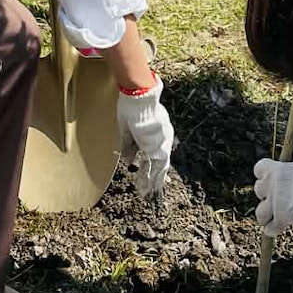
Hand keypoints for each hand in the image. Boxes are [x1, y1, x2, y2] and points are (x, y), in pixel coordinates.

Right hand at [117, 76, 173, 197]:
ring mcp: (161, 144)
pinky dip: (149, 179)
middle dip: (157, 178)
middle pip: (161, 163)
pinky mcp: (155, 147)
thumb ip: (130, 146)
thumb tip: (130, 160)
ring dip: (152, 182)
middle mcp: (163, 140)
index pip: (158, 154)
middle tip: (155, 192)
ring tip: (148, 194)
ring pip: (158, 168)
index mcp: (159, 134)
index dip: (156, 167)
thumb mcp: (128, 129)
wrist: (139, 97)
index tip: (155, 177)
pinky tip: (146, 188)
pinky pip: (154, 168)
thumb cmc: (132, 107)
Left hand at [253, 157, 292, 235]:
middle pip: (258, 190)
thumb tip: (292, 173)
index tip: (271, 178)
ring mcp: (275, 203)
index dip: (264, 175)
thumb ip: (291, 172)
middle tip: (277, 198)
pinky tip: (278, 228)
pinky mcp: (282, 218)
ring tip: (273, 216)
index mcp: (276, 170)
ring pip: (260, 213)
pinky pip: (271, 228)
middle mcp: (272, 185)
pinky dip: (273, 229)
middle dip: (267, 195)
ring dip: (266, 215)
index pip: (259, 169)